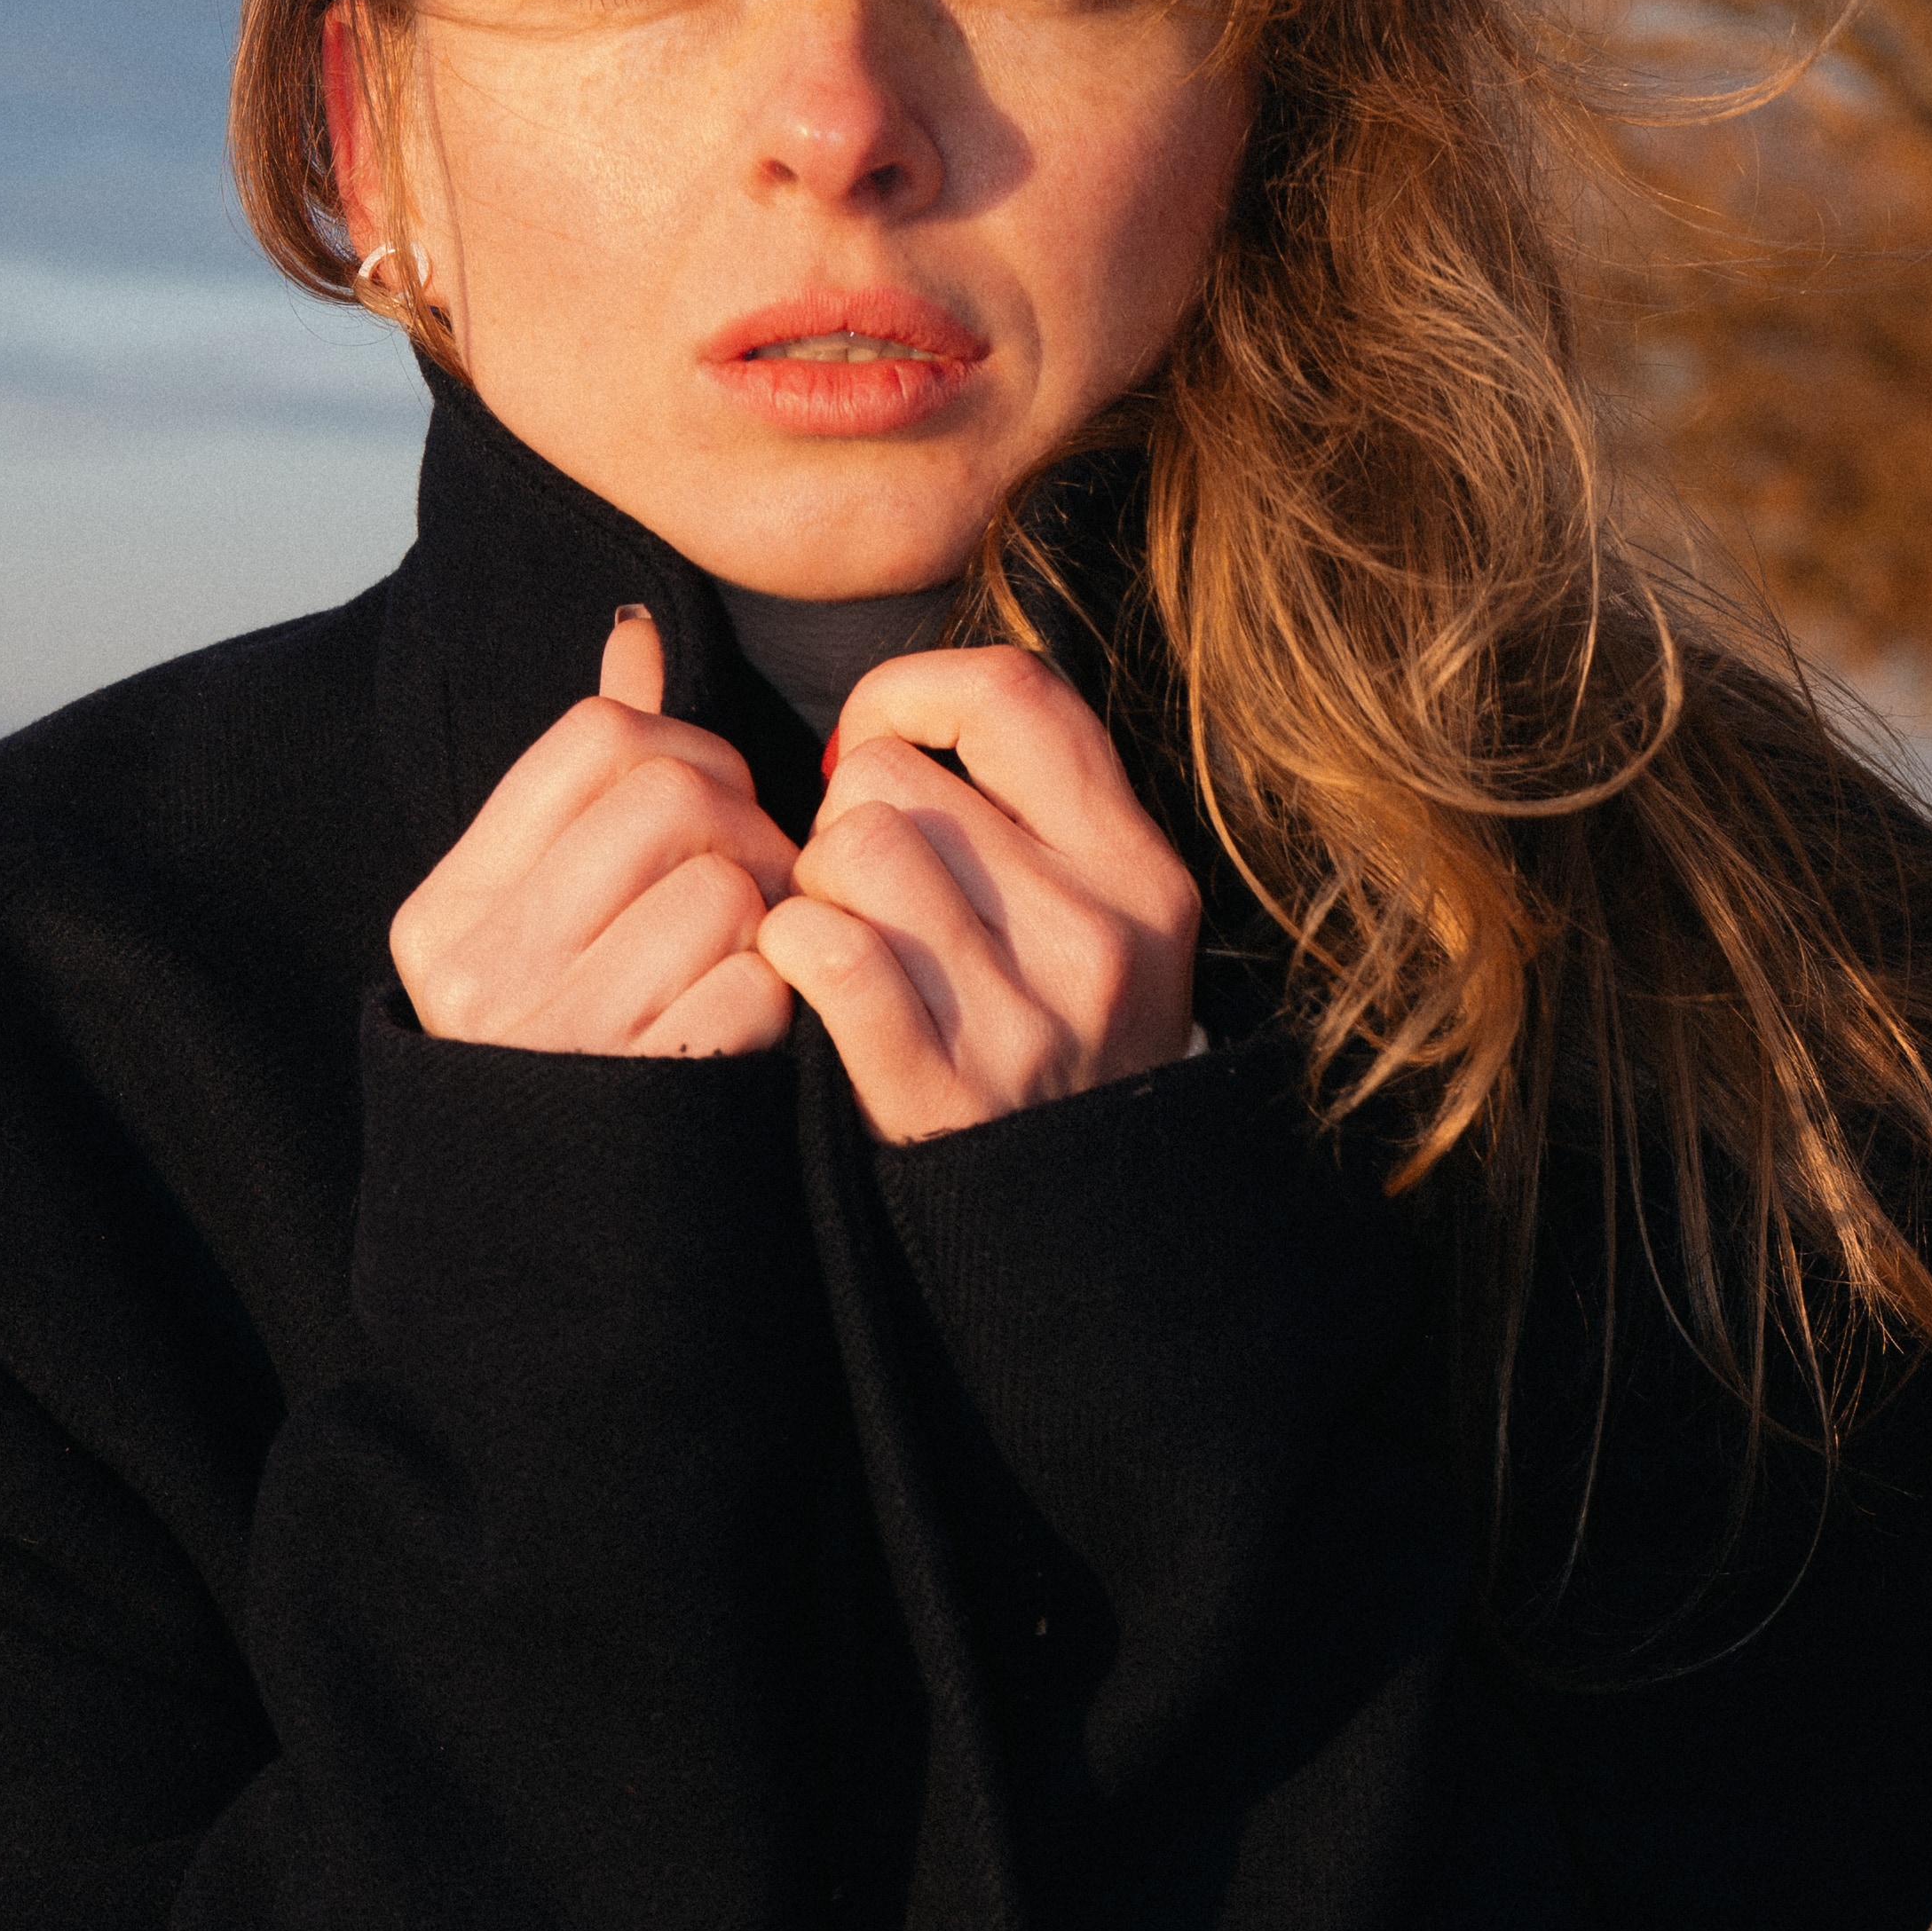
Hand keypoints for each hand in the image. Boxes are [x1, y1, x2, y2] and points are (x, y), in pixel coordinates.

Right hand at [391, 608, 798, 1058]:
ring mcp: (565, 1043)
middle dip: (742, 822)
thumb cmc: (576, 1030)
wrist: (568, 1233)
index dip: (683, 748)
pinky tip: (745, 1019)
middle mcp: (485, 977)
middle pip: (675, 795)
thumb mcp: (547, 908)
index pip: (600, 738)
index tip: (697, 807)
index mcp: (448, 914)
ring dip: (767, 914)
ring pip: (731, 886)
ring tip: (738, 955)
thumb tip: (635, 637)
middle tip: (744, 879)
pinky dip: (778, 995)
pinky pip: (765, 984)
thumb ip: (590, 777)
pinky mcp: (654, 1099)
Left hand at [757, 647, 1200, 1140]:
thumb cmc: (1060, 1049)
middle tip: (863, 887)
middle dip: (845, 816)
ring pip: (849, 849)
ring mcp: (1021, 1017)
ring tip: (844, 936)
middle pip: (893, 777)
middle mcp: (1094, 934)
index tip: (877, 745)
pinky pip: (824, 949)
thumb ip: (1032, 808)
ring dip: (814, 886)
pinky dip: (791, 949)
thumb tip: (896, 711)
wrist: (1084, 1238)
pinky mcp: (939, 1092)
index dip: (911, 693)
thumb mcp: (1105, 920)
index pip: (1013, 692)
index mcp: (1140, 871)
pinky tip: (809, 975)